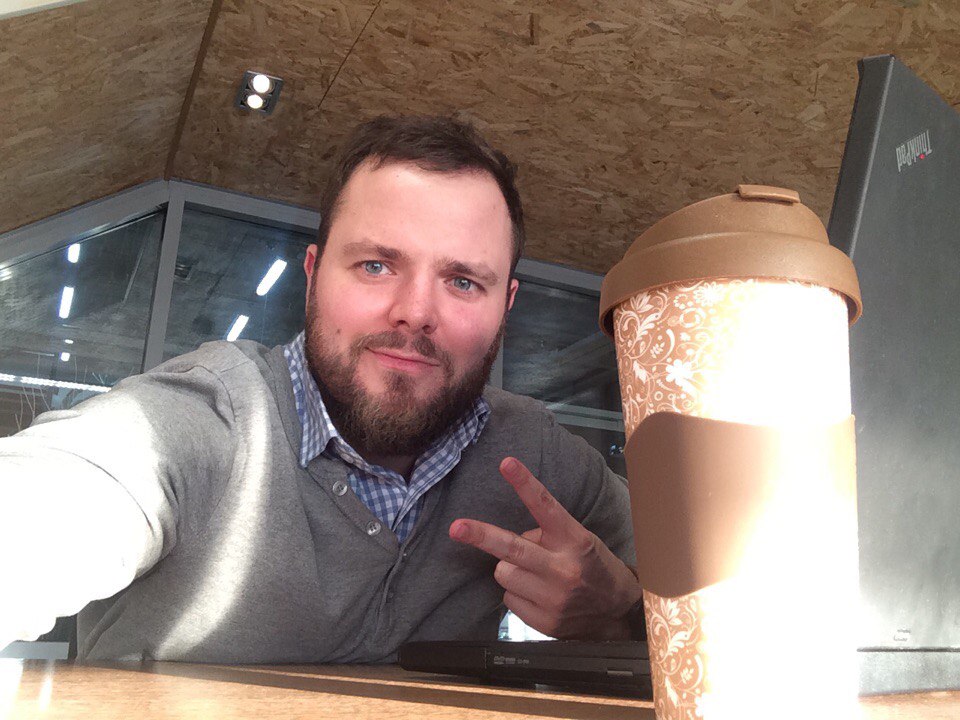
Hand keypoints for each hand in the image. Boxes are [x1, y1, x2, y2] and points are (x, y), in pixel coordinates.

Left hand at [449, 456, 640, 639]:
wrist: (616, 611)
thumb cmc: (592, 566)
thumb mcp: (578, 541)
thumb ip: (545, 535)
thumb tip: (510, 540)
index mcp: (574, 540)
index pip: (545, 506)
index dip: (524, 483)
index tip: (506, 464)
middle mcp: (563, 568)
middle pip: (512, 548)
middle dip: (480, 535)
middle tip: (457, 527)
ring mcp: (553, 598)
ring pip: (504, 573)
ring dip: (510, 569)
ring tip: (534, 574)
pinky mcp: (544, 621)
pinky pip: (508, 599)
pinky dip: (517, 593)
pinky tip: (537, 594)